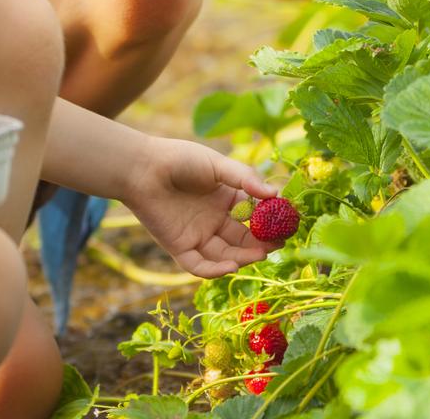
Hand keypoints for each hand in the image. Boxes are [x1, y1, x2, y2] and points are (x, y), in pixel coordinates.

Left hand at [122, 137, 278, 277]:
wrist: (142, 167)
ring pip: (225, 255)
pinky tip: (232, 266)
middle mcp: (214, 220)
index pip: (253, 216)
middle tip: (278, 245)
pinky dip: (215, 270)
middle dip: (260, 244)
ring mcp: (197, 235)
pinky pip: (199, 265)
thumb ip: (245, 179)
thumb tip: (275, 194)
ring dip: (243, 258)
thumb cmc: (180, 159)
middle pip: (242, 239)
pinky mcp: (179, 246)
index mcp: (225, 199)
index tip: (287, 225)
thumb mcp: (218, 165)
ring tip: (260, 254)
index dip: (269, 222)